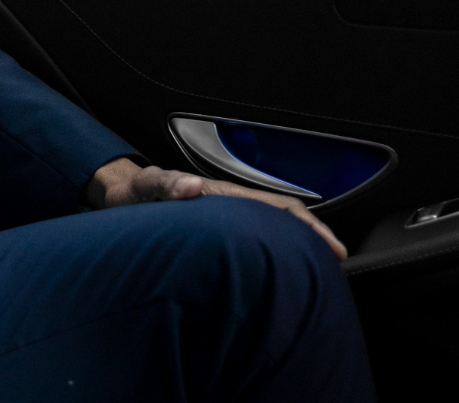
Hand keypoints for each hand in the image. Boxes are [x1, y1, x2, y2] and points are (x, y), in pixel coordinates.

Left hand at [84, 157, 347, 260]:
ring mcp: (225, 218)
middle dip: (313, 239)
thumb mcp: (148, 186)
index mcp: (222, 195)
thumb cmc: (135, 191)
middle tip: (337, 265)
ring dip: (297, 247)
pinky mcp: (215, 232)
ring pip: (271, 230)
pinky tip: (280, 274)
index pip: (276, 207)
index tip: (332, 246)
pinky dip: (274, 254)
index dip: (307, 224)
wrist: (121, 194)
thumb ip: (167, 184)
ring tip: (319, 274)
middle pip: (282, 219)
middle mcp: (229, 205)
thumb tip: (194, 187)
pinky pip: (254, 242)